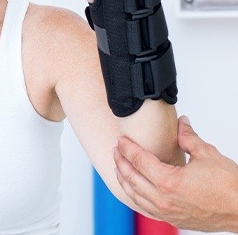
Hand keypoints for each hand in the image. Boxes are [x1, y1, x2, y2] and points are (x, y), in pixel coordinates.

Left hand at [114, 116, 237, 231]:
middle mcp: (163, 199)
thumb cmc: (229, 187)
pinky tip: (134, 190)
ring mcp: (168, 212)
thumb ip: (187, 136)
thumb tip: (181, 122)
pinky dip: (136, 197)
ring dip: (124, 180)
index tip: (120, 139)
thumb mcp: (206, 153)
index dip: (127, 148)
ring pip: (135, 196)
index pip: (139, 161)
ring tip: (119, 168)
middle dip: (121, 162)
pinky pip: (147, 208)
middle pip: (132, 178)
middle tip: (116, 149)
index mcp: (168, 182)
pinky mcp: (174, 219)